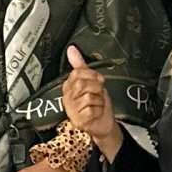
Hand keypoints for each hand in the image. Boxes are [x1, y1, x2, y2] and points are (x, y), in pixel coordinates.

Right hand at [61, 42, 123, 159]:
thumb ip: (80, 65)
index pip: (77, 73)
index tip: (99, 80)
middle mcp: (67, 98)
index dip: (92, 75)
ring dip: (99, 100)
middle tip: (99, 93)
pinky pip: (91, 110)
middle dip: (96, 88)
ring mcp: (71, 110)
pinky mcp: (77, 121)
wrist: (104, 123)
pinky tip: (97, 113)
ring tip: (98, 104)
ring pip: (88, 97)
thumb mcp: (91, 81)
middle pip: (82, 84)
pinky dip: (98, 110)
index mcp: (68, 86)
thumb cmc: (97, 102)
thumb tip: (71, 49)